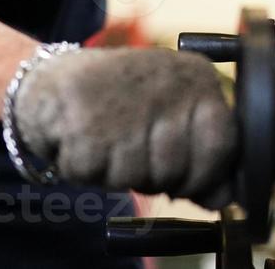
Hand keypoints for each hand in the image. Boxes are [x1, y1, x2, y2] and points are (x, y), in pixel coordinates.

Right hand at [13, 47, 235, 208]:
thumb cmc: (120, 103)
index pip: (222, 143)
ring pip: (137, 178)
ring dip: (115, 173)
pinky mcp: (85, 122)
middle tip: (130, 148)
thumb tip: (223, 198)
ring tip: (105, 139)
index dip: (202, 174)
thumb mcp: (169, 117)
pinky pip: (96, 177)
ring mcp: (126, 101)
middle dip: (152, 176)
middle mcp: (166, 81)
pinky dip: (84, 169)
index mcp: (197, 76)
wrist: (51, 78)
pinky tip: (80, 138)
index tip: (183, 175)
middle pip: (177, 170)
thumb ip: (201, 157)